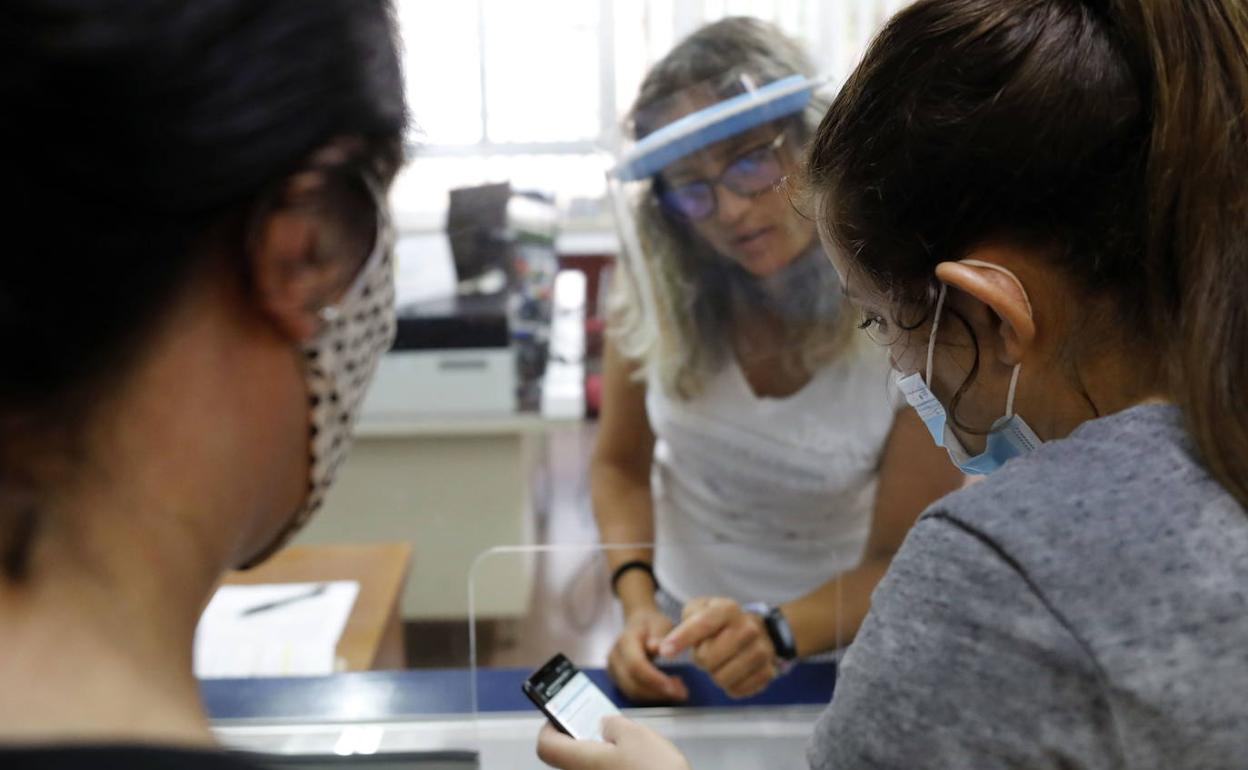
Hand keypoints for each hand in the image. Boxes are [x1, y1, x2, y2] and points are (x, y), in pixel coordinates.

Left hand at [536, 717, 690, 769]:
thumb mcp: (635, 734)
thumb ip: (614, 725)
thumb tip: (605, 726)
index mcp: (581, 761)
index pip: (546, 746)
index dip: (551, 727)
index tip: (566, 715)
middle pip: (570, 757)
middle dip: (585, 739)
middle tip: (607, 727)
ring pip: (591, 768)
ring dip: (604, 755)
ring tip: (631, 746)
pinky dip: (617, 767)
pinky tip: (640, 764)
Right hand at [607, 607, 688, 701]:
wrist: (638, 622)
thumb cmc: (652, 623)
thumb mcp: (661, 625)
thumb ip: (660, 637)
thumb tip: (658, 648)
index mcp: (625, 641)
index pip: (636, 665)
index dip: (654, 679)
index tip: (675, 687)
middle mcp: (615, 657)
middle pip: (632, 683)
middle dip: (658, 692)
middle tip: (682, 692)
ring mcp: (613, 669)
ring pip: (633, 692)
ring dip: (656, 696)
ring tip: (678, 690)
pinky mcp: (618, 679)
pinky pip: (633, 692)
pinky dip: (651, 695)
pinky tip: (668, 690)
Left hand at [659, 597, 776, 698]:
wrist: (759, 630)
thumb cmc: (720, 622)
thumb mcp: (701, 610)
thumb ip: (682, 623)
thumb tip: (664, 647)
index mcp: (728, 609)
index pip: (702, 625)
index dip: (682, 639)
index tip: (665, 651)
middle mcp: (748, 628)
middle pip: (708, 658)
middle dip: (701, 659)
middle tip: (708, 651)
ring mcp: (761, 650)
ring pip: (721, 678)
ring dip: (715, 674)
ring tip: (721, 661)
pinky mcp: (768, 672)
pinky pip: (736, 690)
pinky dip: (729, 685)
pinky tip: (733, 671)